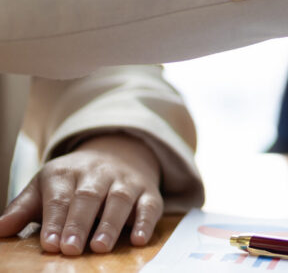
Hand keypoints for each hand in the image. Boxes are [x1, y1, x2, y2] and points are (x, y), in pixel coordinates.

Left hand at [0, 134, 162, 255]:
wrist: (117, 152)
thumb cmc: (73, 181)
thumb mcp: (45, 187)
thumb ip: (23, 209)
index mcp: (67, 172)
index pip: (59, 197)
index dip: (55, 221)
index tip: (50, 244)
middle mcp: (98, 173)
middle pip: (89, 197)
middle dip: (79, 223)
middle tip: (70, 249)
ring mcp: (125, 181)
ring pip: (120, 199)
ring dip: (110, 224)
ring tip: (99, 247)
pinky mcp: (148, 191)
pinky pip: (150, 204)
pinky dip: (146, 222)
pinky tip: (138, 239)